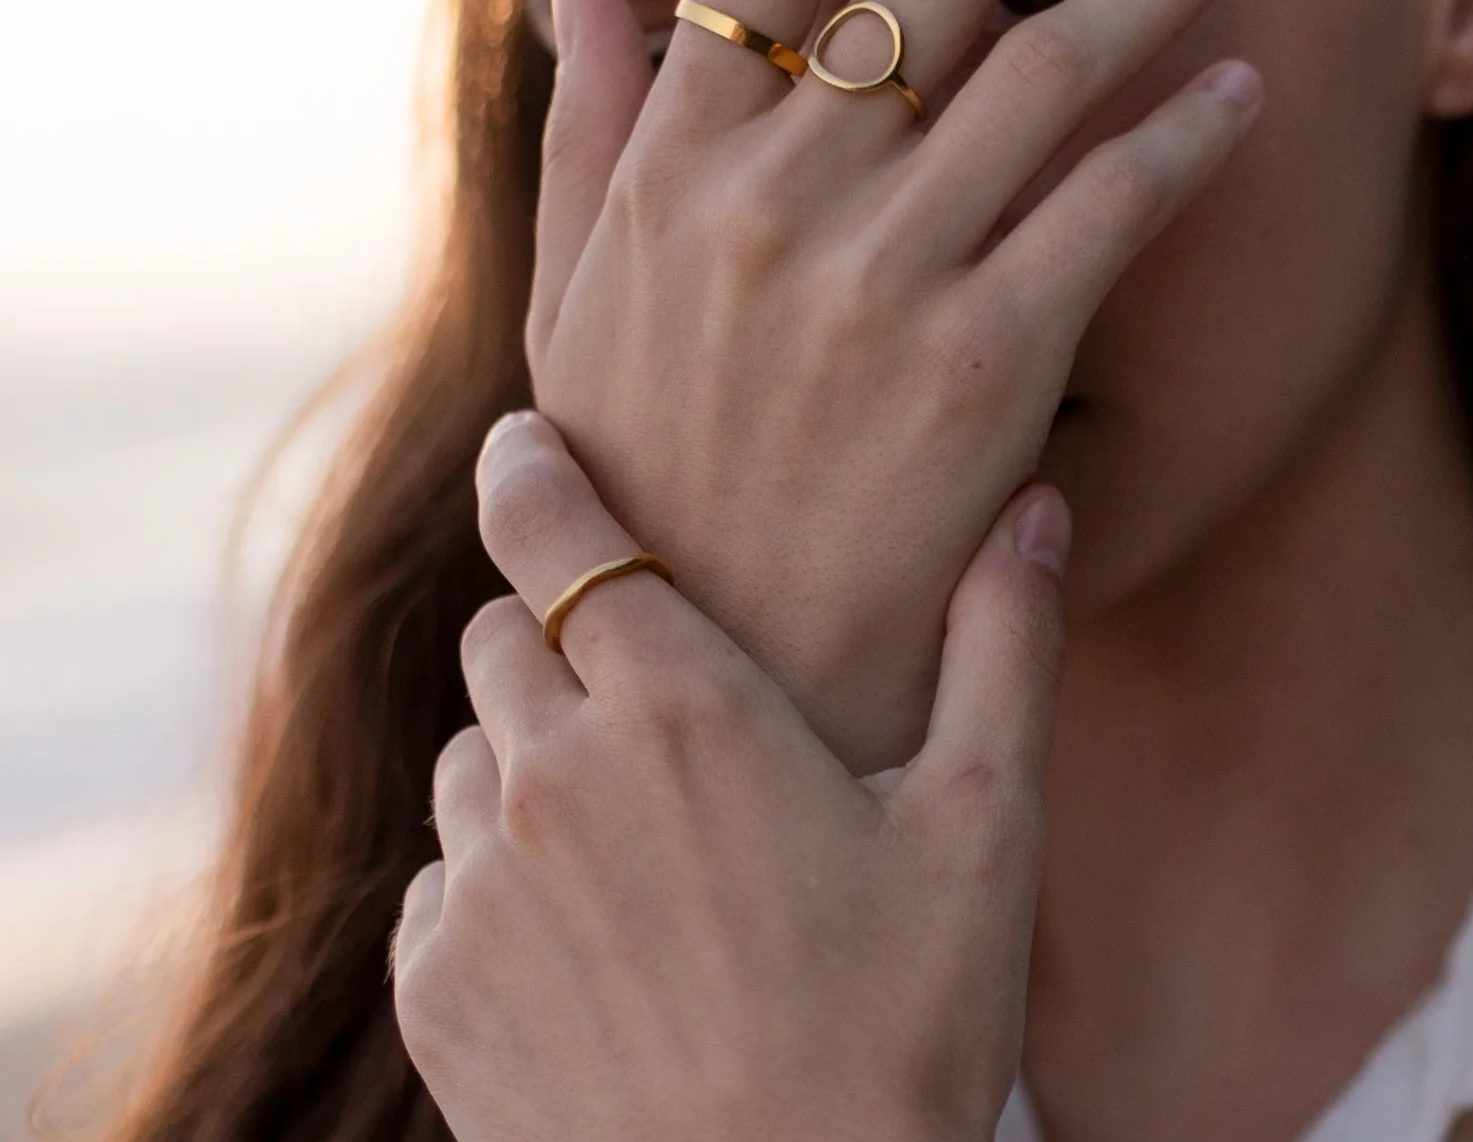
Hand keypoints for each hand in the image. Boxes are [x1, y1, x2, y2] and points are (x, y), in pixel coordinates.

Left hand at [394, 411, 1068, 1141]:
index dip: (531, 472)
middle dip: (566, 639)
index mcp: (681, 709)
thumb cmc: (903, 1035)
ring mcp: (479, 890)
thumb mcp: (988, 829)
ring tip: (640, 835)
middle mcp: (554, 776)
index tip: (523, 438)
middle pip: (507, 637)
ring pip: (469, 756)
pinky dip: (495, 879)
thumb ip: (1004, 644)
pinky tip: (595, 939)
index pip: (559, 534)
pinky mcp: (437, 994)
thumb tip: (1035, 504)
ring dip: (530, 760)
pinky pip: (441, 880)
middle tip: (655, 694)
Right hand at [531, 0, 1259, 768]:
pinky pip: (1110, 208)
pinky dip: (1185, 135)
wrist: (726, 663)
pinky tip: (1240, 89)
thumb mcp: (576, 299)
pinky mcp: (987, 361)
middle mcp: (779, 192)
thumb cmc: (647, 468)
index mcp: (681, 155)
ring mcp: (883, 275)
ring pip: (1044, 70)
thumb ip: (591, 130)